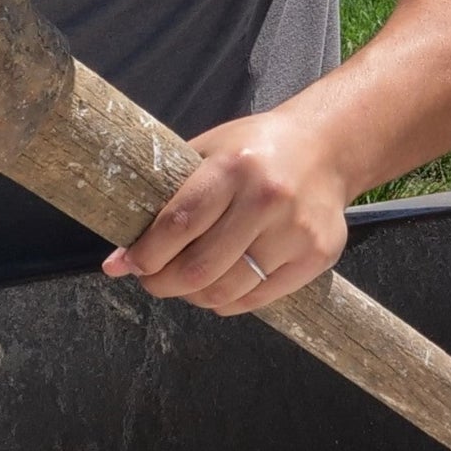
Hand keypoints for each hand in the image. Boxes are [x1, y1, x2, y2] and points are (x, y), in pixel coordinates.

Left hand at [100, 109, 351, 314]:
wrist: (327, 148)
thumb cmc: (256, 149)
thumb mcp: (211, 149)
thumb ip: (173, 192)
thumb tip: (125, 251)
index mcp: (235, 166)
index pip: (178, 224)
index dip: (144, 254)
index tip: (123, 265)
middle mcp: (267, 198)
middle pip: (199, 267)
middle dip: (162, 282)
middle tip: (150, 280)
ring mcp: (296, 231)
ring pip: (226, 291)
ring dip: (192, 296)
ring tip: (183, 285)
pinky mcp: (317, 256)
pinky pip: (257, 300)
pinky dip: (225, 302)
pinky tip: (216, 288)